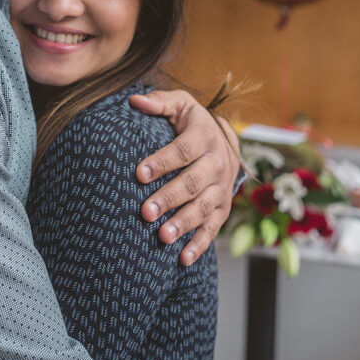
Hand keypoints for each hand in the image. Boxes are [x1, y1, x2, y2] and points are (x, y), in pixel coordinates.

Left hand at [129, 89, 241, 265]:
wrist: (225, 140)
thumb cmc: (192, 122)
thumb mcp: (180, 105)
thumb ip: (158, 102)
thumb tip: (134, 100)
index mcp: (204, 136)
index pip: (182, 150)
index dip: (161, 162)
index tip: (139, 174)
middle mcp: (217, 163)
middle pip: (192, 183)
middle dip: (168, 198)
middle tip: (145, 212)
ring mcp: (222, 188)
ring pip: (203, 208)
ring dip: (183, 224)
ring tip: (162, 237)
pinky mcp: (222, 208)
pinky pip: (212, 228)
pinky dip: (199, 244)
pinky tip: (183, 259)